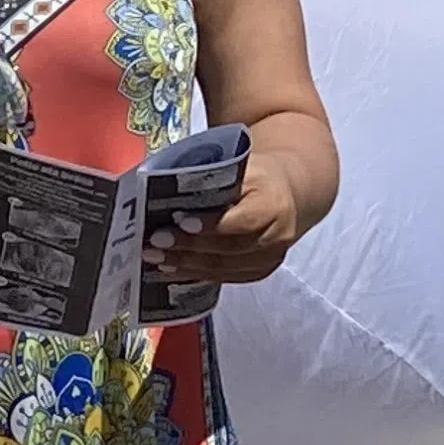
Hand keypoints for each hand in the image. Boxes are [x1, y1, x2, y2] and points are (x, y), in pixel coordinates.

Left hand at [146, 149, 308, 286]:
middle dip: (189, 247)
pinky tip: (174, 268)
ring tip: (156, 258)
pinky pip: (225, 277)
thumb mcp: (243, 167)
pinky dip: (196, 273)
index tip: (180, 223)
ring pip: (224, 268)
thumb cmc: (257, 176)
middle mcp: (277, 236)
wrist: (288, 194)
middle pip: (229, 248)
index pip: (242, 220)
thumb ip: (215, 180)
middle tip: (155, 243)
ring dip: (187, 265)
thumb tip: (168, 191)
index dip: (211, 224)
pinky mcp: (260, 271)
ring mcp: (269, 258)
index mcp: (274, 204)